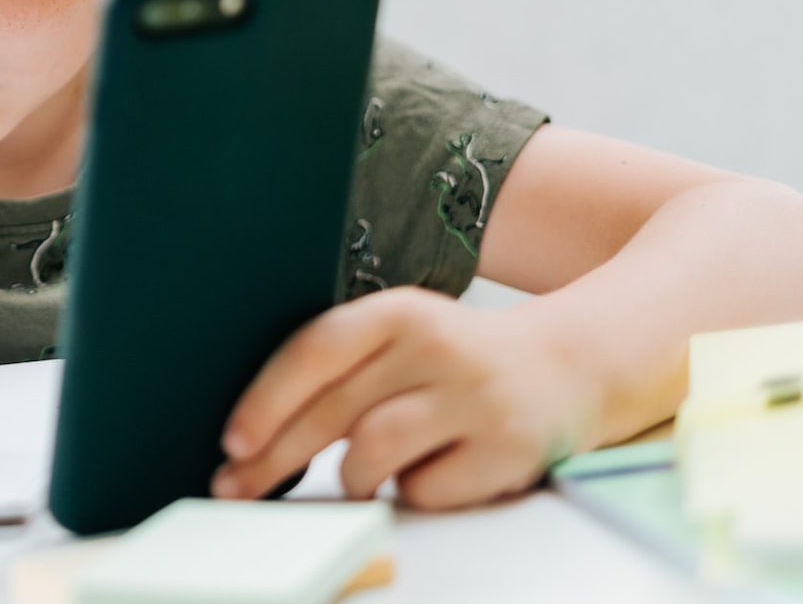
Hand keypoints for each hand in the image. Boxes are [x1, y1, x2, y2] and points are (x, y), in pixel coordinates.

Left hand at [210, 287, 598, 508]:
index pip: (314, 351)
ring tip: (359, 476)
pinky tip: (429, 471)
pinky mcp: (506, 448)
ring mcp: (474, 398)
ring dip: (350, 477)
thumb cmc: (457, 358)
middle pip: (333, 412)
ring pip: (372, 453)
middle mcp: (436, 347)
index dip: (266, 400)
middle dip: (274, 458)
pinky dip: (412, 492)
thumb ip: (341, 367)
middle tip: (236, 487)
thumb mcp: (400, 336)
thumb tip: (257, 428)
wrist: (569, 364)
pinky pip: (425, 490)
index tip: (232, 440)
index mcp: (398, 311)